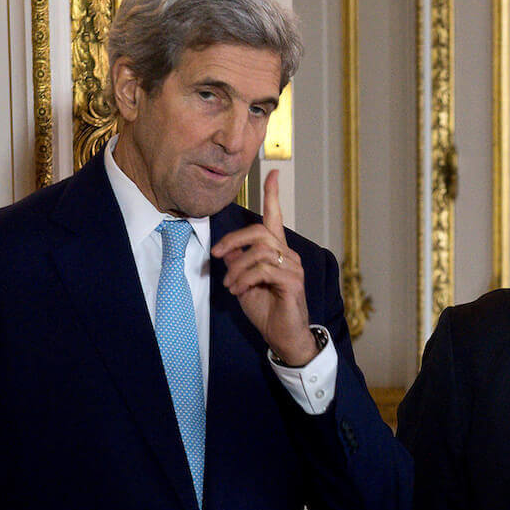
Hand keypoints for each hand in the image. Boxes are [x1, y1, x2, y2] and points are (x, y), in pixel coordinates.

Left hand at [211, 169, 316, 364]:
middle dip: (233, 240)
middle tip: (216, 255)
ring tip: (229, 284)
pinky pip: (263, 270)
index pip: (276, 218)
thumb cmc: (267, 309)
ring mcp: (293, 268)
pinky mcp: (292, 283)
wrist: (284, 336)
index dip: (273, 195)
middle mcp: (288, 255)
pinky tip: (239, 290)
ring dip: (237, 267)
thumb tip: (227, 253)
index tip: (273, 173)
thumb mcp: (245, 283)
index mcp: (278, 252)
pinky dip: (245, 279)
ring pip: (259, 251)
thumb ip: (238, 264)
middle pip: (260, 232)